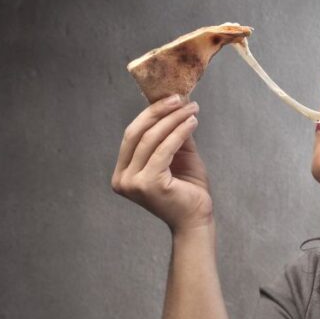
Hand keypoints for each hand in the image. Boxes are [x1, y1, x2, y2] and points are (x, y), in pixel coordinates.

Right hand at [112, 95, 212, 231]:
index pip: (132, 135)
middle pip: (137, 134)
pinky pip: (165, 150)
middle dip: (159, 112)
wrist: (197, 220)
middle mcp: (122, 179)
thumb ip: (172, 135)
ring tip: (192, 109)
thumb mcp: (179, 157)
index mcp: (123, 173)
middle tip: (179, 98)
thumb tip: (175, 104)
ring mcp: (132, 183)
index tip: (170, 97)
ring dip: (173, 120)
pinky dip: (179, 133)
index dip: (149, 114)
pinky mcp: (148, 184)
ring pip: (151, 139)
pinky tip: (192, 123)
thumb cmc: (188, 191)